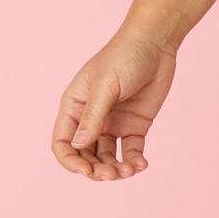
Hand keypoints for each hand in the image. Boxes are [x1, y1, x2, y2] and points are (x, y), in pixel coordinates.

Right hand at [51, 24, 176, 179]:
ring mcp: (113, 124)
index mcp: (75, 107)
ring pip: (107, 157)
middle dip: (96, 170)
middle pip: (85, 155)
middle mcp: (91, 119)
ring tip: (129, 170)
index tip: (87, 170)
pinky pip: (130, 151)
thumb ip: (93, 116)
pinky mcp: (134, 126)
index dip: (71, 161)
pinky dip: (134, 161)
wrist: (155, 43)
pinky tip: (141, 164)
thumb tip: (79, 145)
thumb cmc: (124, 57)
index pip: (63, 143)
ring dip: (115, 169)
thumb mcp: (105, 86)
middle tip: (113, 173)